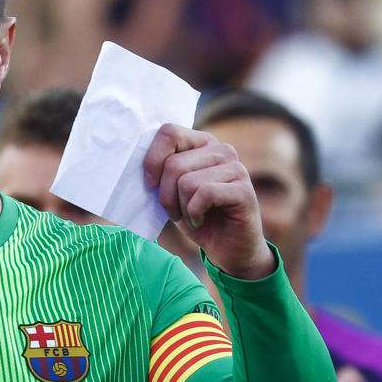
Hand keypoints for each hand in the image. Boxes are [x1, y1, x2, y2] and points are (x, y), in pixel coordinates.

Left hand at [143, 124, 274, 279]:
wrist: (228, 249)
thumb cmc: (198, 217)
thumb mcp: (173, 190)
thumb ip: (162, 170)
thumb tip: (137, 160)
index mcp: (203, 143)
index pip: (169, 132)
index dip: (152, 160)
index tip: (150, 185)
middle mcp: (222, 150)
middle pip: (174, 164)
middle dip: (166, 195)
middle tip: (175, 212)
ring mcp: (236, 168)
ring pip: (187, 182)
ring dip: (182, 208)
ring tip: (191, 216)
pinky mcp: (244, 190)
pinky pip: (205, 194)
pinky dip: (195, 213)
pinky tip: (201, 221)